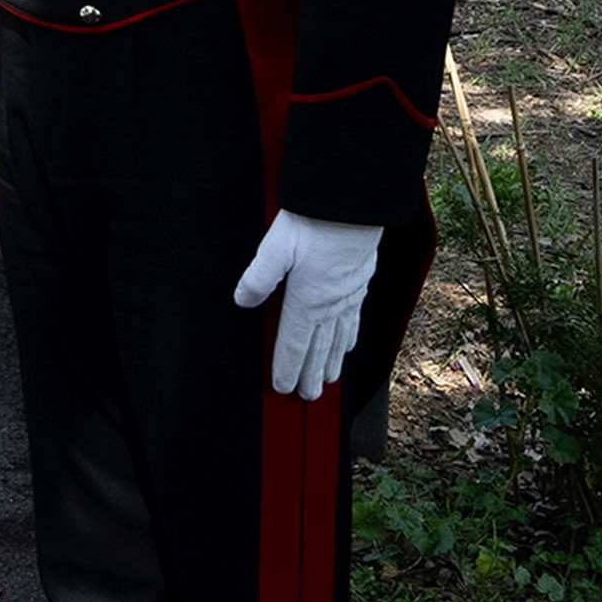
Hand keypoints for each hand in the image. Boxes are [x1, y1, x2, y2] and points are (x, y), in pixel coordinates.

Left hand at [232, 210, 381, 401]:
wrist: (352, 205)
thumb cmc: (313, 223)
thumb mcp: (275, 248)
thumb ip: (258, 278)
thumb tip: (242, 301)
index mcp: (306, 301)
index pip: (293, 344)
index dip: (287, 368)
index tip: (283, 387)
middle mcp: (329, 305)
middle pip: (318, 349)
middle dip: (310, 375)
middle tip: (307, 397)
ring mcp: (347, 296)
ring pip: (338, 340)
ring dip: (331, 363)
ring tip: (326, 381)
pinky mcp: (359, 283)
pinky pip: (354, 321)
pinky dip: (349, 339)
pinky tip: (348, 345)